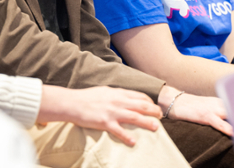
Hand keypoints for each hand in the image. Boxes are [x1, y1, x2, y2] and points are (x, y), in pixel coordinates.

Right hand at [37, 85, 161, 145]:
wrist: (73, 103)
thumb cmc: (88, 97)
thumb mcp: (105, 91)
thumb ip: (116, 94)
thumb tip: (125, 97)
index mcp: (118, 92)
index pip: (138, 95)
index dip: (148, 101)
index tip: (154, 106)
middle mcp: (118, 101)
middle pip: (140, 105)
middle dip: (152, 110)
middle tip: (161, 116)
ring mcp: (112, 112)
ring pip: (134, 117)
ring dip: (146, 122)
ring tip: (155, 127)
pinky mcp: (105, 122)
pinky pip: (119, 131)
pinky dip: (127, 137)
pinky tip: (134, 142)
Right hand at [158, 86, 232, 136]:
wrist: (175, 101)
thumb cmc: (191, 106)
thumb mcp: (208, 106)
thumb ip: (220, 111)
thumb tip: (231, 120)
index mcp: (220, 101)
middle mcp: (218, 103)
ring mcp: (212, 108)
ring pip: (231, 114)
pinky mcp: (205, 115)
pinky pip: (218, 122)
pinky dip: (227, 128)